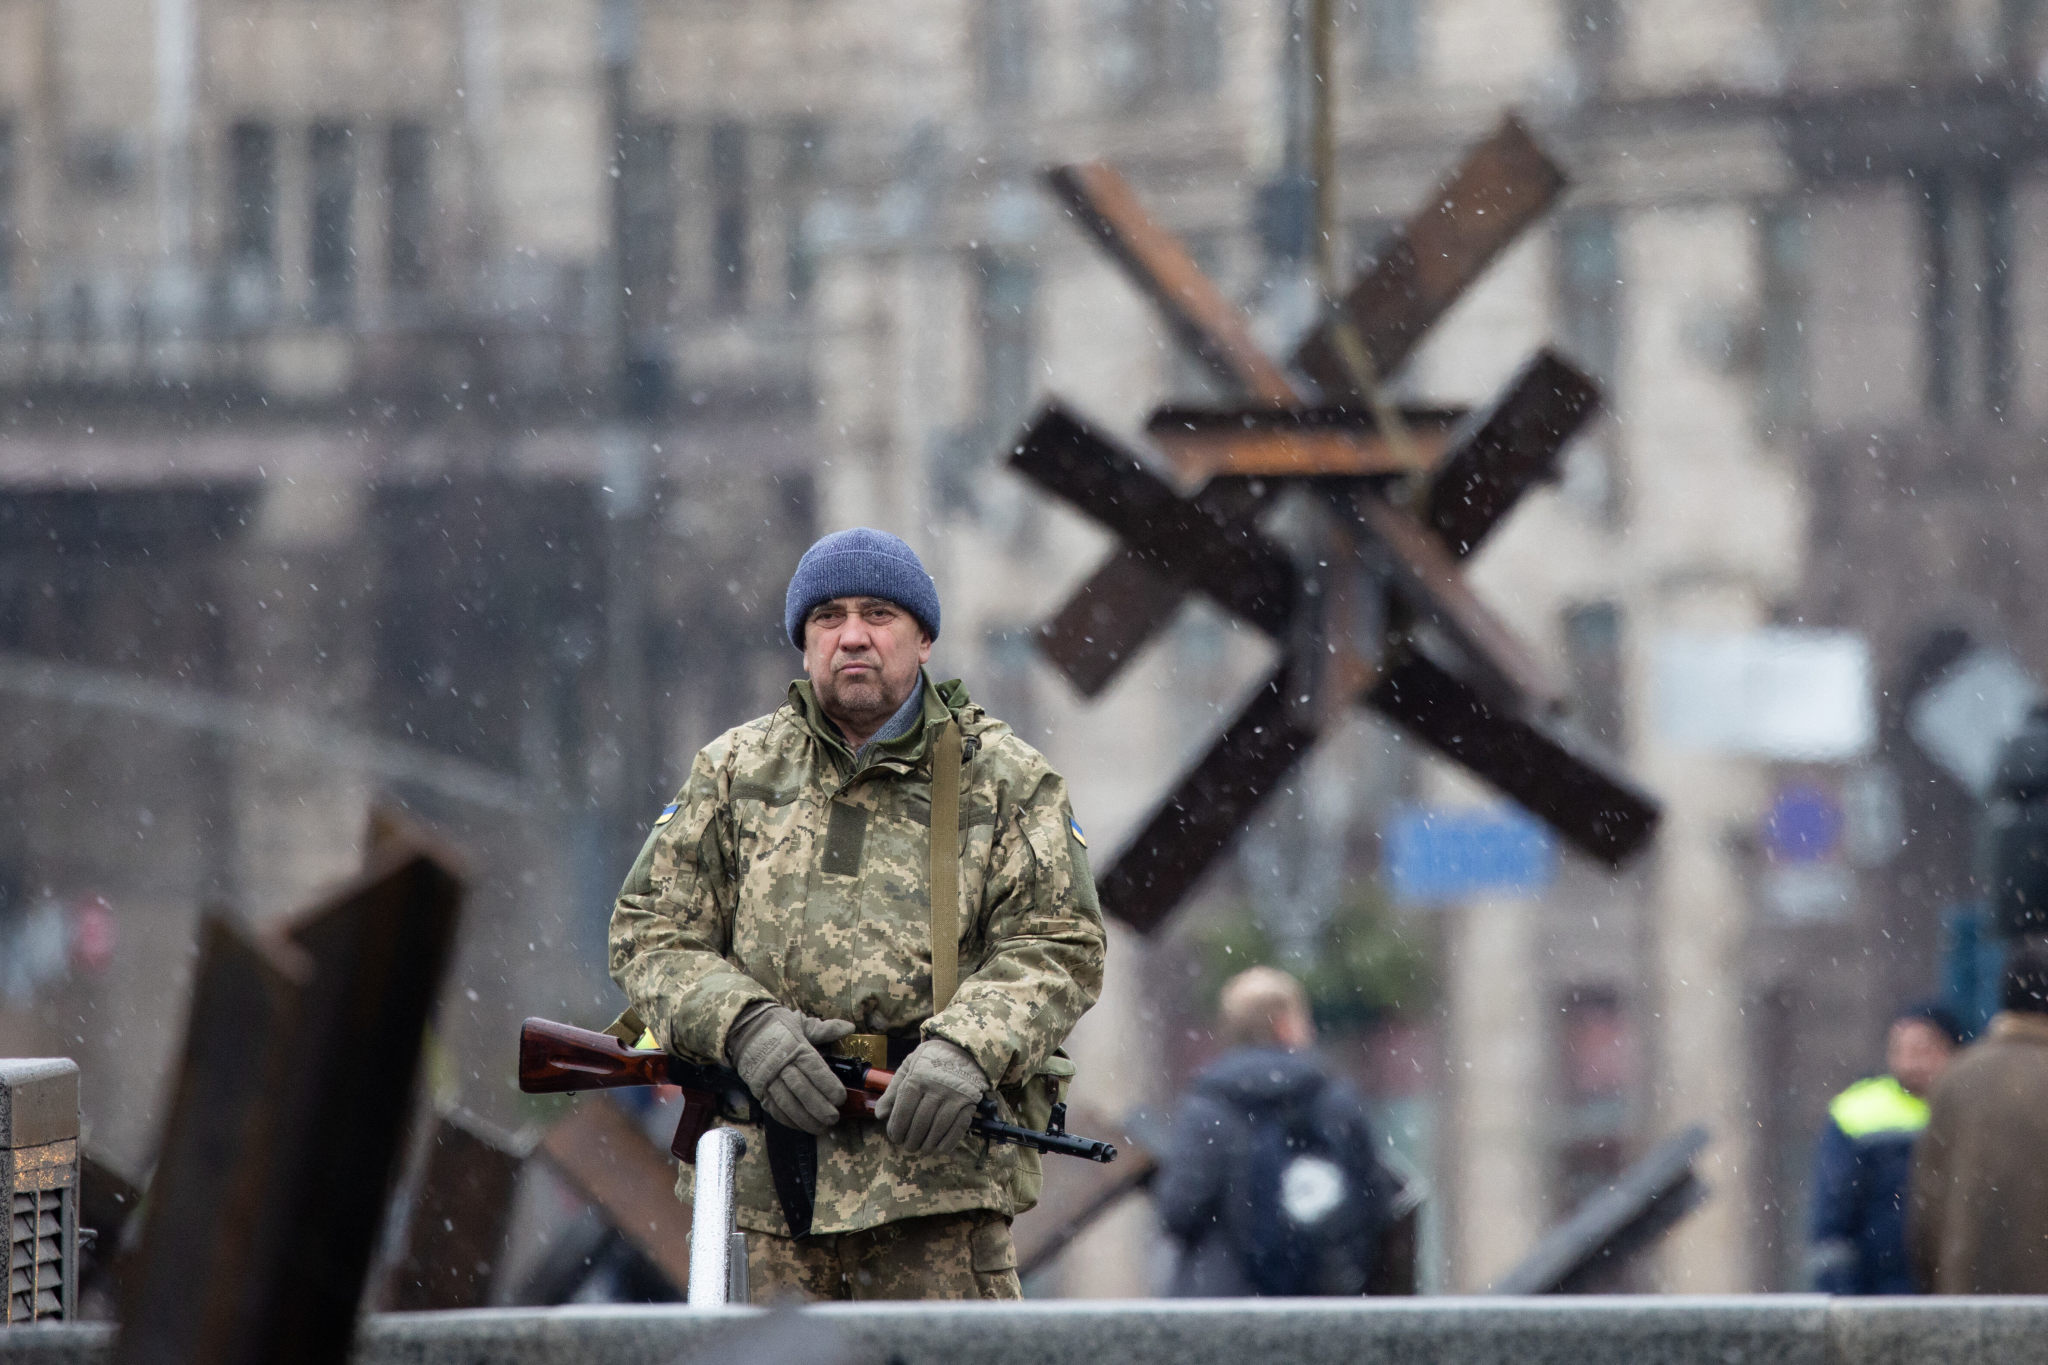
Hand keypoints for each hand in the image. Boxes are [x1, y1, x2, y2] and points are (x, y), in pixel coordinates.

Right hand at [724, 1004, 856, 1134]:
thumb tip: (849, 1028)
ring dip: (805, 1118)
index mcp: (795, 1047)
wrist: (743, 1029)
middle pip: (801, 1090)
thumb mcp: (801, 1022)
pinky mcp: (758, 1090)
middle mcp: (781, 1065)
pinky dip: (788, 1120)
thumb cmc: (777, 1026)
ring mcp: (767, 1079)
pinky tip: (801, 1126)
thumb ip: (826, 1029)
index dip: (828, 1086)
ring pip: (787, 1103)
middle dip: (819, 1107)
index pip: (814, 1070)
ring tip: (821, 1127)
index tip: (841, 1098)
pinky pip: (773, 1108)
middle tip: (834, 1117)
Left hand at [874, 1038, 986, 1154]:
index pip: (904, 1110)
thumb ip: (892, 1091)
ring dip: (928, 1143)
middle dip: (912, 1139)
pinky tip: (940, 1148)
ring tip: (922, 1149)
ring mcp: (955, 1096)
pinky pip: (959, 1127)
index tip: (895, 1138)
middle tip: (908, 1146)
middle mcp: (936, 1087)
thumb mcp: (907, 1067)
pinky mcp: (969, 1103)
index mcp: (918, 1078)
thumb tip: (880, 1115)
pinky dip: (949, 1141)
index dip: (897, 1128)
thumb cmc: (930, 1060)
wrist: (962, 1049)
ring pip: (939, 1127)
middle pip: (920, 1122)